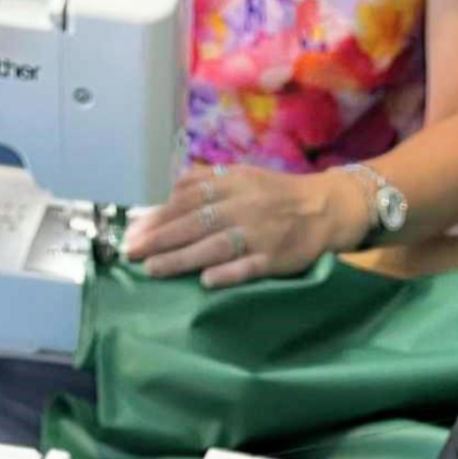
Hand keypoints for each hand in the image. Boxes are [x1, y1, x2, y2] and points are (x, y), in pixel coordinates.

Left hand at [123, 164, 370, 288]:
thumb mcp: (241, 177)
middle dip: (159, 238)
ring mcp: (259, 233)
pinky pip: (248, 267)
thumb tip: (166, 196)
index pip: (187, 199)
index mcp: (231, 183)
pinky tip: (206, 281)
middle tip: (131, 253)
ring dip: (181, 259)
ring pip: (214, 246)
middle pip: (194, 223)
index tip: (134, 230)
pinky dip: (227, 274)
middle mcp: (242, 206)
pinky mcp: (275, 257)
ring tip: (153, 270)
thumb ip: (205, 183)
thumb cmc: (275, 195)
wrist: (326, 206)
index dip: (159, 215)